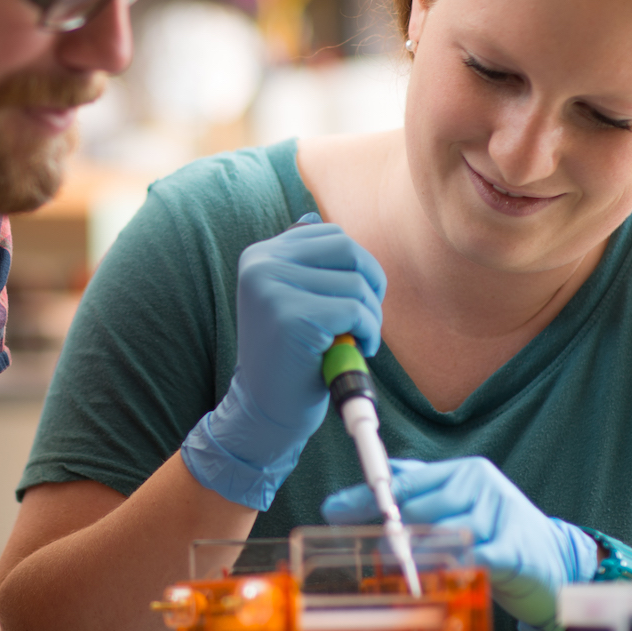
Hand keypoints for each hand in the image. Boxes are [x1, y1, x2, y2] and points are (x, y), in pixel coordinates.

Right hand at [182, 214, 385, 510]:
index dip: (358, 268)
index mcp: (260, 255)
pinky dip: (368, 333)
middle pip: (348, 249)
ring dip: (370, 316)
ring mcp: (272, 288)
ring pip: (357, 283)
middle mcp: (260, 264)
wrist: (265, 411)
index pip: (332, 234)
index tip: (352, 302)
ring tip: (354, 341)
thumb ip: (299, 261)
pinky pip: (356, 310)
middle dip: (370, 285)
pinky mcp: (292, 316)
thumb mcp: (287, 299)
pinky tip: (355, 350)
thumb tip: (313, 219)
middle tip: (364, 321)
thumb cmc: (289, 357)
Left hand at [321, 456, 598, 630]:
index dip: (367, 496)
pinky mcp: (516, 550)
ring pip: (444, 535)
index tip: (334, 509)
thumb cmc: (497, 533)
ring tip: (405, 572)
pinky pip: (473, 560)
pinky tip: (438, 581)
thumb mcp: (459, 505)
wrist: (556, 563)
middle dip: (392, 533)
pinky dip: (452, 571)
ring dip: (418, 556)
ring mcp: (501, 516)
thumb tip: (375, 480)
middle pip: (422, 508)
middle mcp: (482, 487)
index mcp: (464, 472)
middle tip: (375, 552)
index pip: (407, 481)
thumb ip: (422, 490)